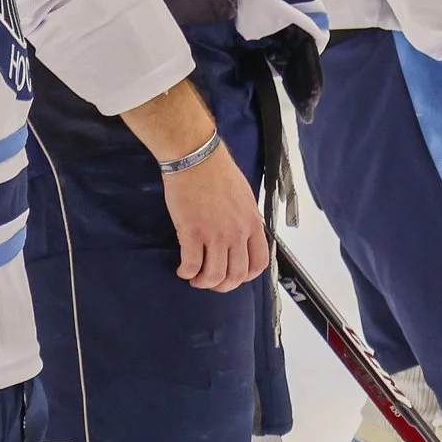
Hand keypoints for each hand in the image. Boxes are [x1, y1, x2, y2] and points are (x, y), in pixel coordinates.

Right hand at [162, 137, 268, 290]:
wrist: (196, 157)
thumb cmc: (217, 171)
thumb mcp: (244, 196)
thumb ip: (245, 219)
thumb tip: (241, 237)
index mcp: (252, 222)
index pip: (259, 263)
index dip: (246, 276)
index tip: (234, 275)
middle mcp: (237, 232)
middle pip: (236, 275)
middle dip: (222, 285)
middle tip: (210, 281)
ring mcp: (215, 234)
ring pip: (213, 276)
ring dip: (202, 282)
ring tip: (194, 277)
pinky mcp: (192, 233)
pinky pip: (191, 266)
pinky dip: (186, 273)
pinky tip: (182, 269)